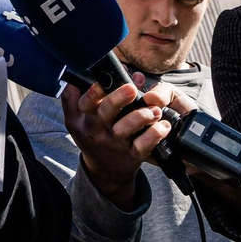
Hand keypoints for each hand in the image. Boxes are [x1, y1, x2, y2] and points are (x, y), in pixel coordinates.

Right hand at [62, 76, 172, 209]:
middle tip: (131, 88)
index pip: (83, 104)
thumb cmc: (95, 134)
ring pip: (124, 130)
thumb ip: (82, 94)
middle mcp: (99, 131)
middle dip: (117, 99)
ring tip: (154, 109)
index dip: (91, 93)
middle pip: (104, 113)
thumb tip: (101, 71)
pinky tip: (163, 126)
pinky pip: (143, 147)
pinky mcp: (133, 154)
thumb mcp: (78, 118)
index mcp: (85, 119)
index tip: (101, 83)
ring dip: (139, 117)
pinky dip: (154, 136)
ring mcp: (117, 143)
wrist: (106, 170)